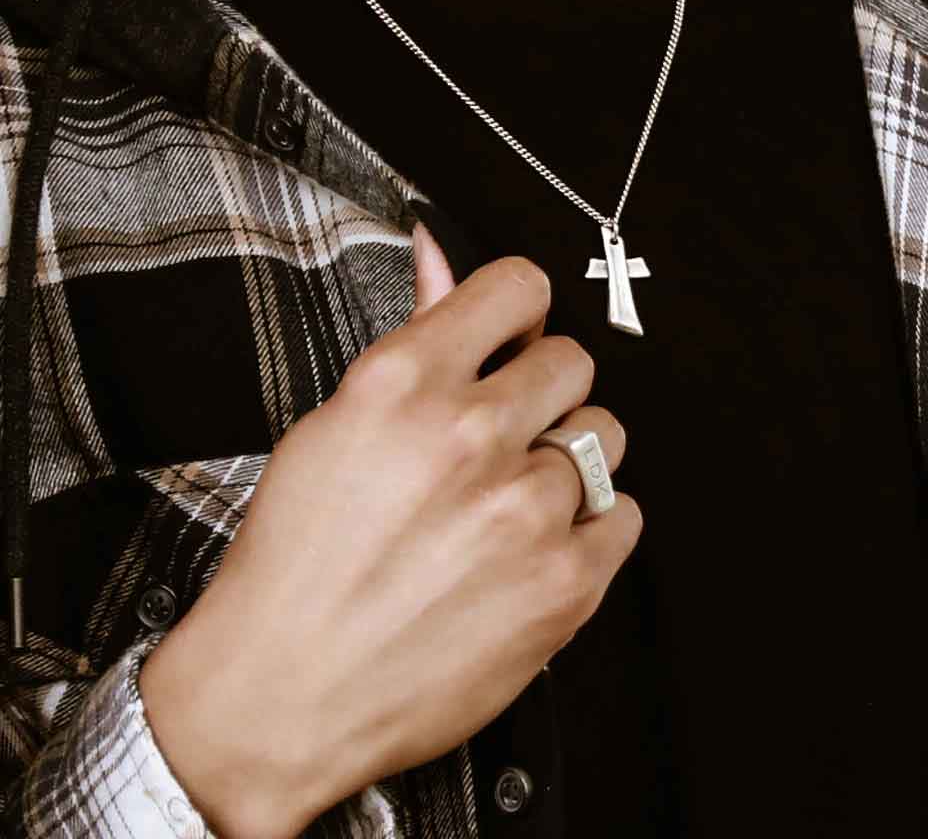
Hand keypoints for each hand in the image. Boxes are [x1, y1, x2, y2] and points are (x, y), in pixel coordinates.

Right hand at [140, 223, 640, 838]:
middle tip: (505, 436)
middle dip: (542, 392)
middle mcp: (471, 434)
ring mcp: (525, 509)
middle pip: (573, 361)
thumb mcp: (338, 424)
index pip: (520, 288)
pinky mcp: (565, 582)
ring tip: (513, 501)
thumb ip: (414, 332)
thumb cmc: (298, 564)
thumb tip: (441, 252)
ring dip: (567, 460)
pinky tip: (540, 545)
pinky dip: (591, 526)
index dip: (520, 311)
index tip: (516, 336)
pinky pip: (623, 514)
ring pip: (604, 436)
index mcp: (406, 382)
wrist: (284, 696)